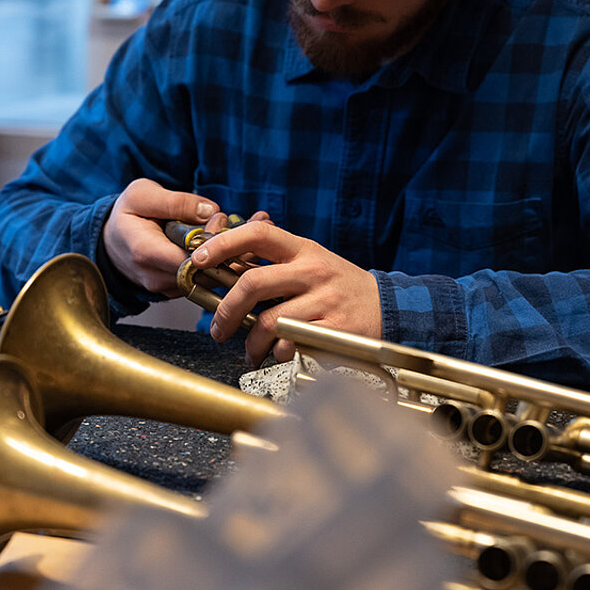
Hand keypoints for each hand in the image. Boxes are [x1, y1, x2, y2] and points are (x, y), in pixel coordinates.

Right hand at [102, 178, 218, 296]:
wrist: (110, 242)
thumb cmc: (126, 216)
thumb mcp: (142, 195)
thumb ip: (176, 202)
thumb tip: (209, 211)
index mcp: (145, 252)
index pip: (190, 259)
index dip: (211, 241)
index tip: (216, 218)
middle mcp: (155, 277)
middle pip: (202, 271)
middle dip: (218, 247)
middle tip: (220, 221)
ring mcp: (164, 288)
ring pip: (205, 279)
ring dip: (217, 256)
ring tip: (213, 230)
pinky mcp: (173, 291)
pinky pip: (200, 282)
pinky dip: (210, 264)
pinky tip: (207, 244)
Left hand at [189, 221, 380, 366]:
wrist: (389, 307)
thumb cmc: (340, 286)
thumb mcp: (312, 262)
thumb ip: (276, 263)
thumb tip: (226, 267)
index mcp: (303, 249)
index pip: (258, 234)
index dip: (223, 243)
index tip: (199, 260)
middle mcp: (313, 271)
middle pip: (253, 283)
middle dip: (226, 310)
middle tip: (218, 328)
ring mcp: (324, 300)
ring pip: (268, 322)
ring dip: (251, 343)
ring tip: (251, 351)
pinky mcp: (333, 330)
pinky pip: (290, 344)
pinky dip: (277, 355)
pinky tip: (278, 356)